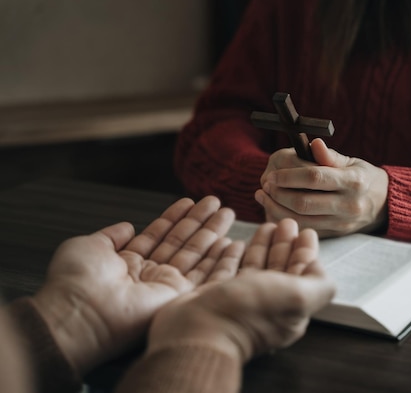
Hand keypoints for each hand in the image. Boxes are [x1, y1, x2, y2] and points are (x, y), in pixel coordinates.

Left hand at [31, 196, 241, 374]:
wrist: (81, 312)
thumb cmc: (76, 280)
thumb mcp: (88, 246)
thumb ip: (110, 235)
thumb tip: (128, 226)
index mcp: (128, 263)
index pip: (158, 235)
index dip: (174, 217)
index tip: (189, 201)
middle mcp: (150, 274)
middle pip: (181, 242)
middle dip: (200, 221)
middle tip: (216, 201)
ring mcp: (166, 286)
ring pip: (196, 254)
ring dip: (212, 233)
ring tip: (228, 212)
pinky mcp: (180, 297)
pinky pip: (205, 275)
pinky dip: (220, 260)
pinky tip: (231, 242)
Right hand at [147, 218, 335, 363]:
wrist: (197, 330)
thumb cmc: (248, 312)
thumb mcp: (297, 297)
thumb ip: (319, 285)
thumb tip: (320, 270)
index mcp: (289, 309)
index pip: (301, 276)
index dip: (305, 253)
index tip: (306, 232)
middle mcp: (265, 307)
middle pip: (279, 269)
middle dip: (285, 245)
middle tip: (286, 223)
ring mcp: (238, 302)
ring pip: (255, 268)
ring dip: (263, 246)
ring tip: (267, 226)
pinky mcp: (213, 296)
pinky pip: (227, 271)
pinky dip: (234, 255)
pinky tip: (236, 243)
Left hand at [255, 138, 388, 236]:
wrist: (383, 204)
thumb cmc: (363, 178)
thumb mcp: (353, 162)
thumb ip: (330, 156)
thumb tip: (313, 143)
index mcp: (353, 181)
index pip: (315, 177)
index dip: (289, 176)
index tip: (273, 174)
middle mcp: (349, 205)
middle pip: (304, 202)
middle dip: (279, 194)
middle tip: (266, 185)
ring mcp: (342, 223)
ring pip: (301, 220)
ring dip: (276, 209)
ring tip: (264, 196)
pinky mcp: (335, 234)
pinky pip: (304, 229)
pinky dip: (285, 220)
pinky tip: (274, 209)